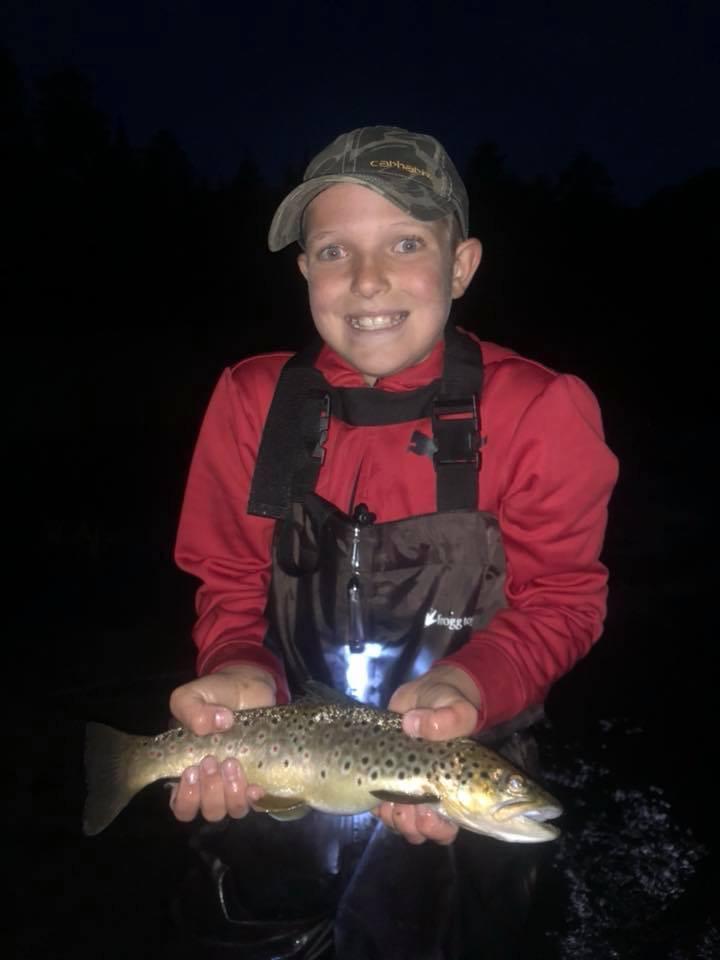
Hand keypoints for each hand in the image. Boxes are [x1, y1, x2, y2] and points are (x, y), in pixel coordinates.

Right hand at [167, 665, 276, 823]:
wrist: (247, 685)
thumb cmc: (214, 695)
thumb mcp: (191, 696)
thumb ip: (191, 710)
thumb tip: (217, 724)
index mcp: (190, 771)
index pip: (182, 806)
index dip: (186, 798)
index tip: (191, 770)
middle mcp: (213, 783)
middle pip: (209, 811)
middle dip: (210, 791)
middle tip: (212, 760)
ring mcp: (238, 782)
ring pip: (232, 810)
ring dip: (232, 792)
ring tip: (232, 762)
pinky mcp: (260, 775)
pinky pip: (258, 801)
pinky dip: (255, 796)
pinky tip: (255, 783)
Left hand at [373, 665, 480, 844]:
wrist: (423, 695)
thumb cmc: (448, 704)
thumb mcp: (455, 708)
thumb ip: (446, 719)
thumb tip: (413, 725)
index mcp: (459, 785)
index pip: (457, 823)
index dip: (441, 828)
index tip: (428, 813)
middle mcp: (437, 792)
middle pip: (429, 829)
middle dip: (416, 827)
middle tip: (407, 808)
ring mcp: (412, 788)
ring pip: (406, 823)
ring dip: (396, 819)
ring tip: (389, 803)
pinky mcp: (389, 780)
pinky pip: (384, 808)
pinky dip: (380, 808)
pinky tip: (376, 796)